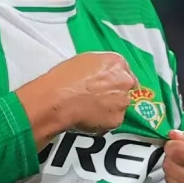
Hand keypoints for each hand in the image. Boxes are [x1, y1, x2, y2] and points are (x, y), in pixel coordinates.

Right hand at [15, 52, 137, 143]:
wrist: (57, 100)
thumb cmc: (64, 79)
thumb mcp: (82, 60)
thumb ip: (100, 67)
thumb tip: (100, 74)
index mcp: (117, 63)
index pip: (125, 72)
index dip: (114, 81)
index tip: (106, 86)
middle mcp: (124, 81)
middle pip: (125, 90)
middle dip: (113, 95)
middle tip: (95, 98)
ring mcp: (122, 102)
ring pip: (119, 107)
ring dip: (108, 109)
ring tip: (88, 109)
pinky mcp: (116, 120)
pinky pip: (111, 122)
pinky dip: (102, 122)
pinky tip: (87, 118)